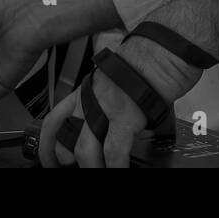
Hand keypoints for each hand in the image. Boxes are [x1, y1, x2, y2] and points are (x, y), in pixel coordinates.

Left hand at [39, 34, 202, 167]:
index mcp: (88, 88)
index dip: (48, 144)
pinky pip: (114, 152)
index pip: (55, 119)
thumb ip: (111, 101)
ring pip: (84, 150)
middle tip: (72, 169)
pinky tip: (120, 170)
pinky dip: (115, 168)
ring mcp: (106, 106)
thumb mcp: (120, 79)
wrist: (170, 44)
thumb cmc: (152, 56)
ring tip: (99, 173)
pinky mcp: (126, 114)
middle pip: (64, 138)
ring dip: (90, 168)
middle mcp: (91, 96)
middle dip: (65, 160)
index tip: (51, 159)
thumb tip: (116, 125)